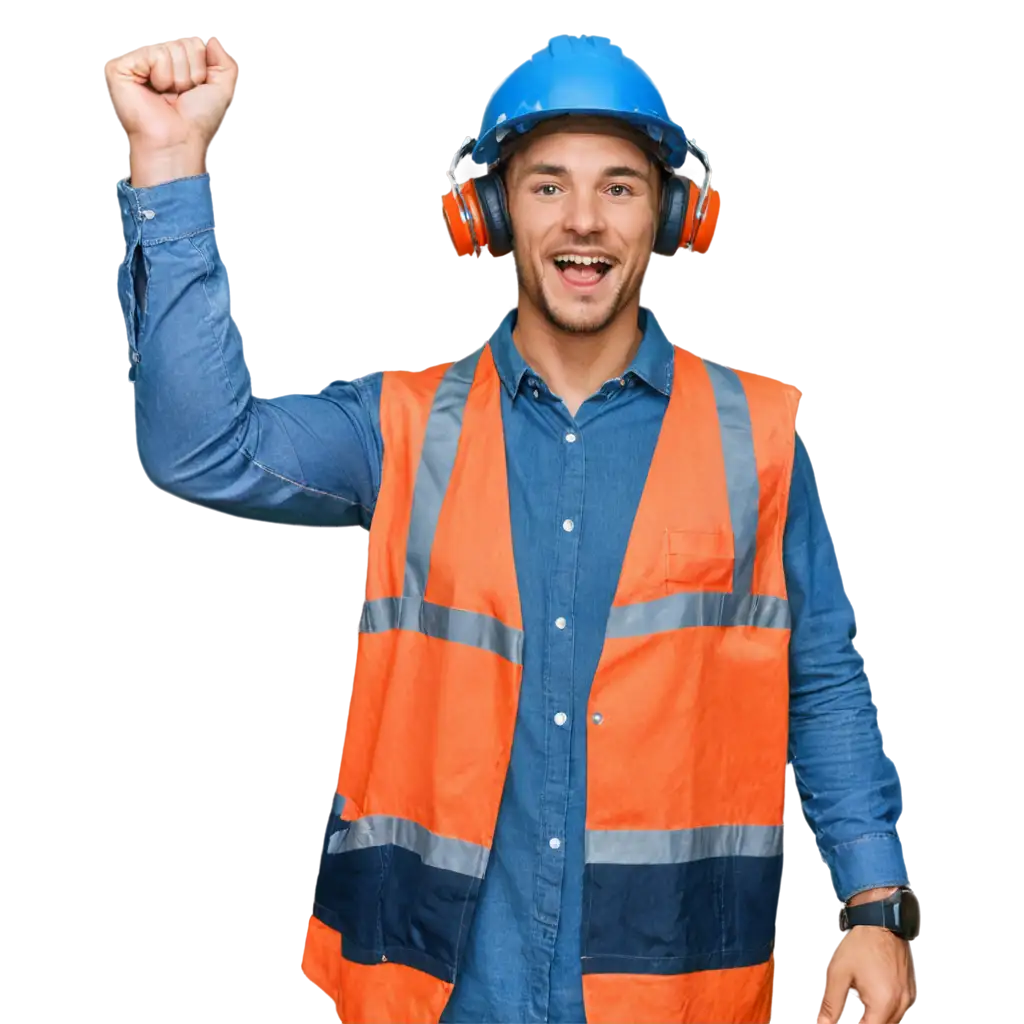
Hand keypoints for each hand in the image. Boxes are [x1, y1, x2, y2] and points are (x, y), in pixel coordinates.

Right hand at [103, 36, 237, 184]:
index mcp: (172, 64)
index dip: (200, 70)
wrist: (178, 140)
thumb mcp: (222, 91)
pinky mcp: (120, 65)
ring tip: (166, 95)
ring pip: (170, 47)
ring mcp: (135, 61)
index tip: (192, 92)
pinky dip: (161, 75)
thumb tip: (211, 41)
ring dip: (177, 78)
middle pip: (183, 43)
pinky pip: (155, 53)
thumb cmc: (196, 122)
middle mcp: (152, 59)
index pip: (193, 43)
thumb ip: (225, 65)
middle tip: (178, 96)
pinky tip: (153, 90)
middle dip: (189, 73)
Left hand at [816, 926, 914, 1023]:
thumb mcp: (839, 972)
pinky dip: (882, 1009)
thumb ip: (831, 1003)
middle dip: (864, 1022)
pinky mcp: (909, 989)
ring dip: (874, 1017)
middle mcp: (901, 1005)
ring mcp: (908, 997)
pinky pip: (896, 1009)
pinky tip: (868, 998)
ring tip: (856, 1006)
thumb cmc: (859, 945)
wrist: (881, 921)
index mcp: (884, 1004)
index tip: (844, 1020)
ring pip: (891, 1020)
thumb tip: (823, 1023)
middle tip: (848, 1012)